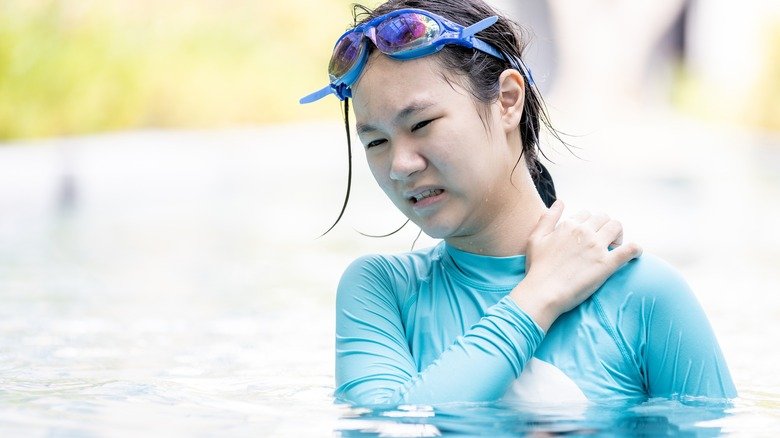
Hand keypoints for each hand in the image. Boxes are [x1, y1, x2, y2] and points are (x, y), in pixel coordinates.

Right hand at [510, 200, 641, 330]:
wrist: (543, 293)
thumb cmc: (537, 268)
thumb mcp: (535, 238)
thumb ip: (548, 218)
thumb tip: (560, 202)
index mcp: (569, 225)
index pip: (586, 214)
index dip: (588, 224)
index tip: (587, 235)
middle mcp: (584, 232)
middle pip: (603, 218)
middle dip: (604, 226)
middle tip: (601, 241)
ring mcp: (597, 247)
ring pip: (617, 227)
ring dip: (618, 234)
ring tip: (614, 246)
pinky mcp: (607, 264)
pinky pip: (629, 250)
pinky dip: (635, 249)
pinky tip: (634, 253)